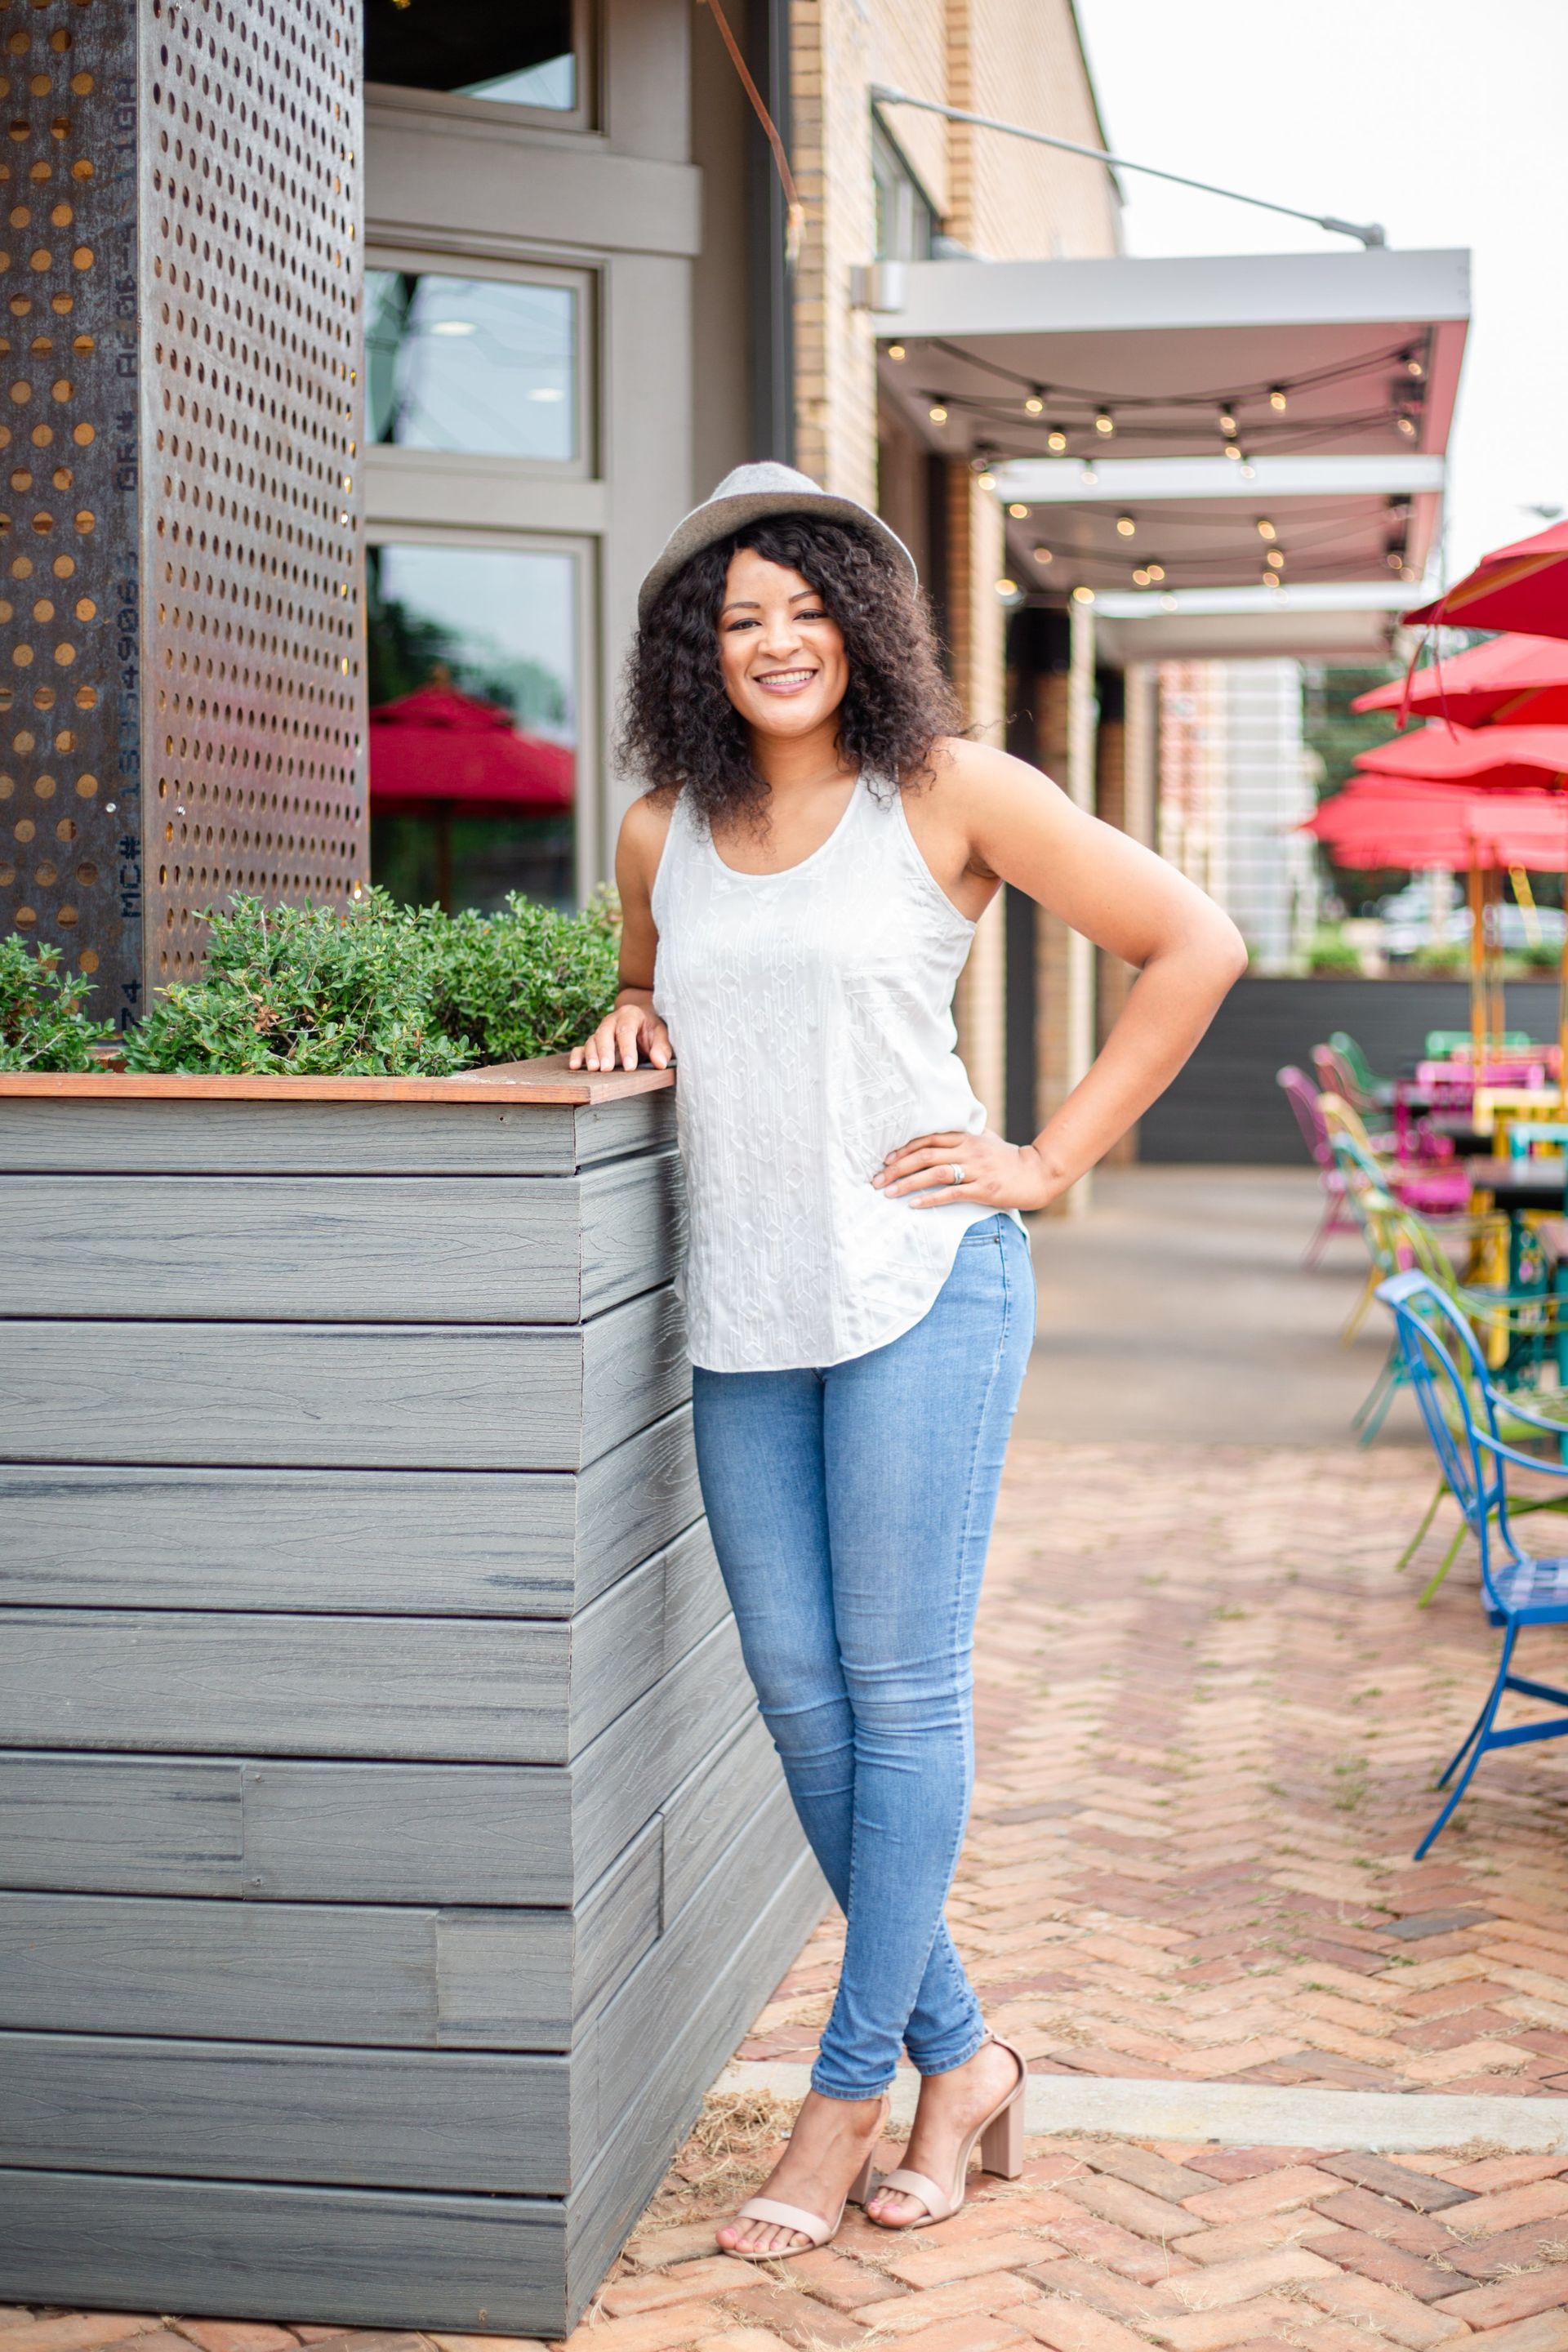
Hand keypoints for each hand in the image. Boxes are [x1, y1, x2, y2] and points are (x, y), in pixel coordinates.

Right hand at [568, 999, 672, 1071]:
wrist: (642, 1022)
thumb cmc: (652, 1030)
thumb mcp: (662, 1035)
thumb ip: (662, 1048)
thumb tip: (660, 1063)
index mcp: (630, 1015)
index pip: (626, 1030)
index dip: (627, 1048)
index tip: (630, 1067)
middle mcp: (612, 1020)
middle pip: (604, 1033)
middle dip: (605, 1051)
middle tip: (606, 1069)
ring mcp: (601, 1031)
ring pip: (592, 1040)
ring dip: (591, 1055)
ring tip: (594, 1069)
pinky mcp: (594, 1042)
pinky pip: (582, 1047)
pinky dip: (577, 1056)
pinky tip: (575, 1066)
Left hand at [872, 1126, 1060, 1211]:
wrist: (1036, 1174)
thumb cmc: (1007, 1158)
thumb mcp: (985, 1140)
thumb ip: (963, 1136)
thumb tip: (939, 1135)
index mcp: (966, 1138)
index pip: (927, 1139)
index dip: (903, 1148)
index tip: (885, 1159)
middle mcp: (968, 1151)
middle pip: (925, 1155)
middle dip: (897, 1168)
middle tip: (877, 1180)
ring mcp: (976, 1170)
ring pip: (934, 1174)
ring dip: (908, 1183)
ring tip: (889, 1193)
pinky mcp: (983, 1190)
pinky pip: (952, 1194)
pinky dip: (930, 1199)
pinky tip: (914, 1205)